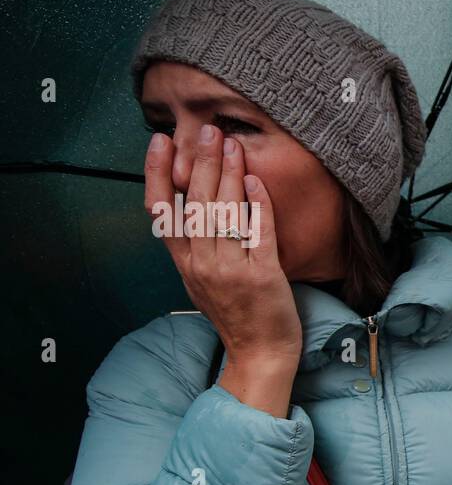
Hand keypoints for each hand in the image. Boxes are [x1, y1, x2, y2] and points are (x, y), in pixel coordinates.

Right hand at [145, 127, 301, 414]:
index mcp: (184, 263)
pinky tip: (255, 180)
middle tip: (206, 129)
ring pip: (223, 213)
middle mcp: (202, 264)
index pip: (161, 212)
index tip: (160, 141)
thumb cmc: (237, 314)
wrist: (260, 354)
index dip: (157, 174)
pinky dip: (257, 204)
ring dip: (226, 173)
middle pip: (194, 203)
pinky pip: (258, 232)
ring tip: (229, 143)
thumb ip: (194, 246)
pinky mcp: (262, 276)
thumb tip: (188, 204)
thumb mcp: (202, 280)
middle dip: (199, 161)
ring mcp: (231, 270)